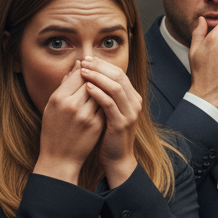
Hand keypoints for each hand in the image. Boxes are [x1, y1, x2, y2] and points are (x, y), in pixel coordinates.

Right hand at [34, 60, 104, 183]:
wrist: (60, 158)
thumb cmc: (53, 129)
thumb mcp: (52, 106)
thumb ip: (64, 85)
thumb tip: (77, 66)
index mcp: (58, 98)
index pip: (77, 75)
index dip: (85, 69)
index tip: (88, 66)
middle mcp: (72, 105)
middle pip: (91, 81)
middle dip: (95, 75)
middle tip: (97, 72)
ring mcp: (86, 115)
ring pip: (101, 92)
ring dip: (103, 87)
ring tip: (103, 84)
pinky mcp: (97, 124)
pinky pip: (106, 106)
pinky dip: (106, 100)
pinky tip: (107, 98)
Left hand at [80, 56, 141, 187]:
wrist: (117, 158)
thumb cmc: (108, 134)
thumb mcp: (107, 110)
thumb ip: (103, 94)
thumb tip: (88, 74)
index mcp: (132, 97)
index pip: (119, 73)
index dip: (103, 64)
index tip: (87, 59)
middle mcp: (134, 102)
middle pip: (118, 76)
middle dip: (100, 67)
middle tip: (84, 61)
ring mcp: (130, 113)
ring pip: (115, 87)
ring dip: (97, 76)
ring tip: (83, 71)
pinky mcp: (121, 123)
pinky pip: (110, 103)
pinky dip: (98, 93)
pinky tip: (87, 87)